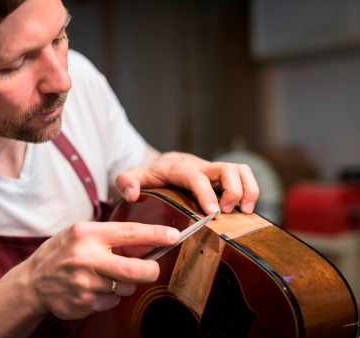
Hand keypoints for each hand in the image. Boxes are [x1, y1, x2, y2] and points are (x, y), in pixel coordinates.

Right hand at [24, 221, 179, 319]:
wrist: (33, 281)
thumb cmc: (62, 252)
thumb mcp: (81, 234)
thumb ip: (111, 236)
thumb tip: (148, 242)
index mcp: (87, 234)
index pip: (129, 233)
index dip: (155, 234)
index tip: (174, 235)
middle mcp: (86, 258)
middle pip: (135, 269)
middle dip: (151, 270)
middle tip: (152, 268)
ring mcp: (84, 283)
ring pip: (126, 287)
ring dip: (126, 283)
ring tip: (109, 275)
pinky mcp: (84, 303)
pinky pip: (113, 301)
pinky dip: (112, 296)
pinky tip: (97, 288)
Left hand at [115, 151, 258, 214]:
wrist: (165, 163)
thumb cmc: (151, 174)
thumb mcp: (134, 176)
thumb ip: (127, 182)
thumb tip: (132, 195)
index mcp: (180, 168)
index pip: (197, 178)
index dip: (207, 194)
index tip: (213, 214)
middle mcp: (201, 167)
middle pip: (227, 168)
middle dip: (233, 191)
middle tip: (226, 213)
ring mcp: (214, 171)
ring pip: (241, 169)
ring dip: (248, 189)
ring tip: (245, 211)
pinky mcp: (224, 178)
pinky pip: (245, 177)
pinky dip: (251, 191)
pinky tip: (246, 211)